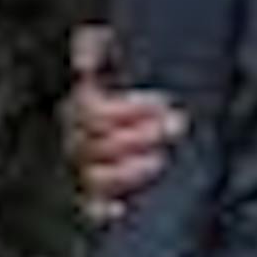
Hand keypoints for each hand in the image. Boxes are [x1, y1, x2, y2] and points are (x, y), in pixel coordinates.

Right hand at [66, 25, 184, 221]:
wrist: (166, 121)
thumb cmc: (143, 86)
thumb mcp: (122, 55)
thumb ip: (96, 45)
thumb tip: (85, 55)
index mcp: (83, 109)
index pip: (93, 111)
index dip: (128, 109)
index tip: (164, 104)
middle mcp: (81, 142)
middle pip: (95, 145)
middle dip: (138, 136)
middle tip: (176, 126)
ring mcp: (90, 172)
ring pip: (95, 177)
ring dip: (128, 170)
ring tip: (160, 160)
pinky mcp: (101, 200)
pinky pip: (92, 210)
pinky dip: (103, 211)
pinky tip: (120, 209)